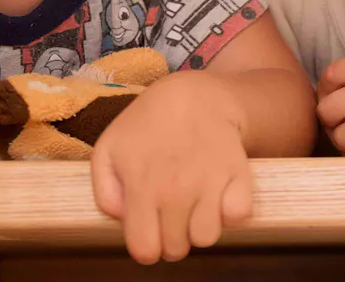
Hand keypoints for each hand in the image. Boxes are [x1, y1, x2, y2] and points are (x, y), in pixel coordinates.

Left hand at [90, 72, 252, 264]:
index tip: (149, 229)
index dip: (146, 246)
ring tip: (194, 203)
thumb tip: (122, 219)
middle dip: (172, 237)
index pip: (145, 250)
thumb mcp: (109, 148)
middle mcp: (176, 189)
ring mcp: (209, 182)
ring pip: (207, 237)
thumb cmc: (147, 122)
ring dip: (200, 226)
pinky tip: (218, 193)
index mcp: (142, 186)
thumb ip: (105, 191)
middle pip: (177, 249)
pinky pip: (238, 215)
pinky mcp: (238, 174)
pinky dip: (230, 209)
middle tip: (172, 211)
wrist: (194, 93)